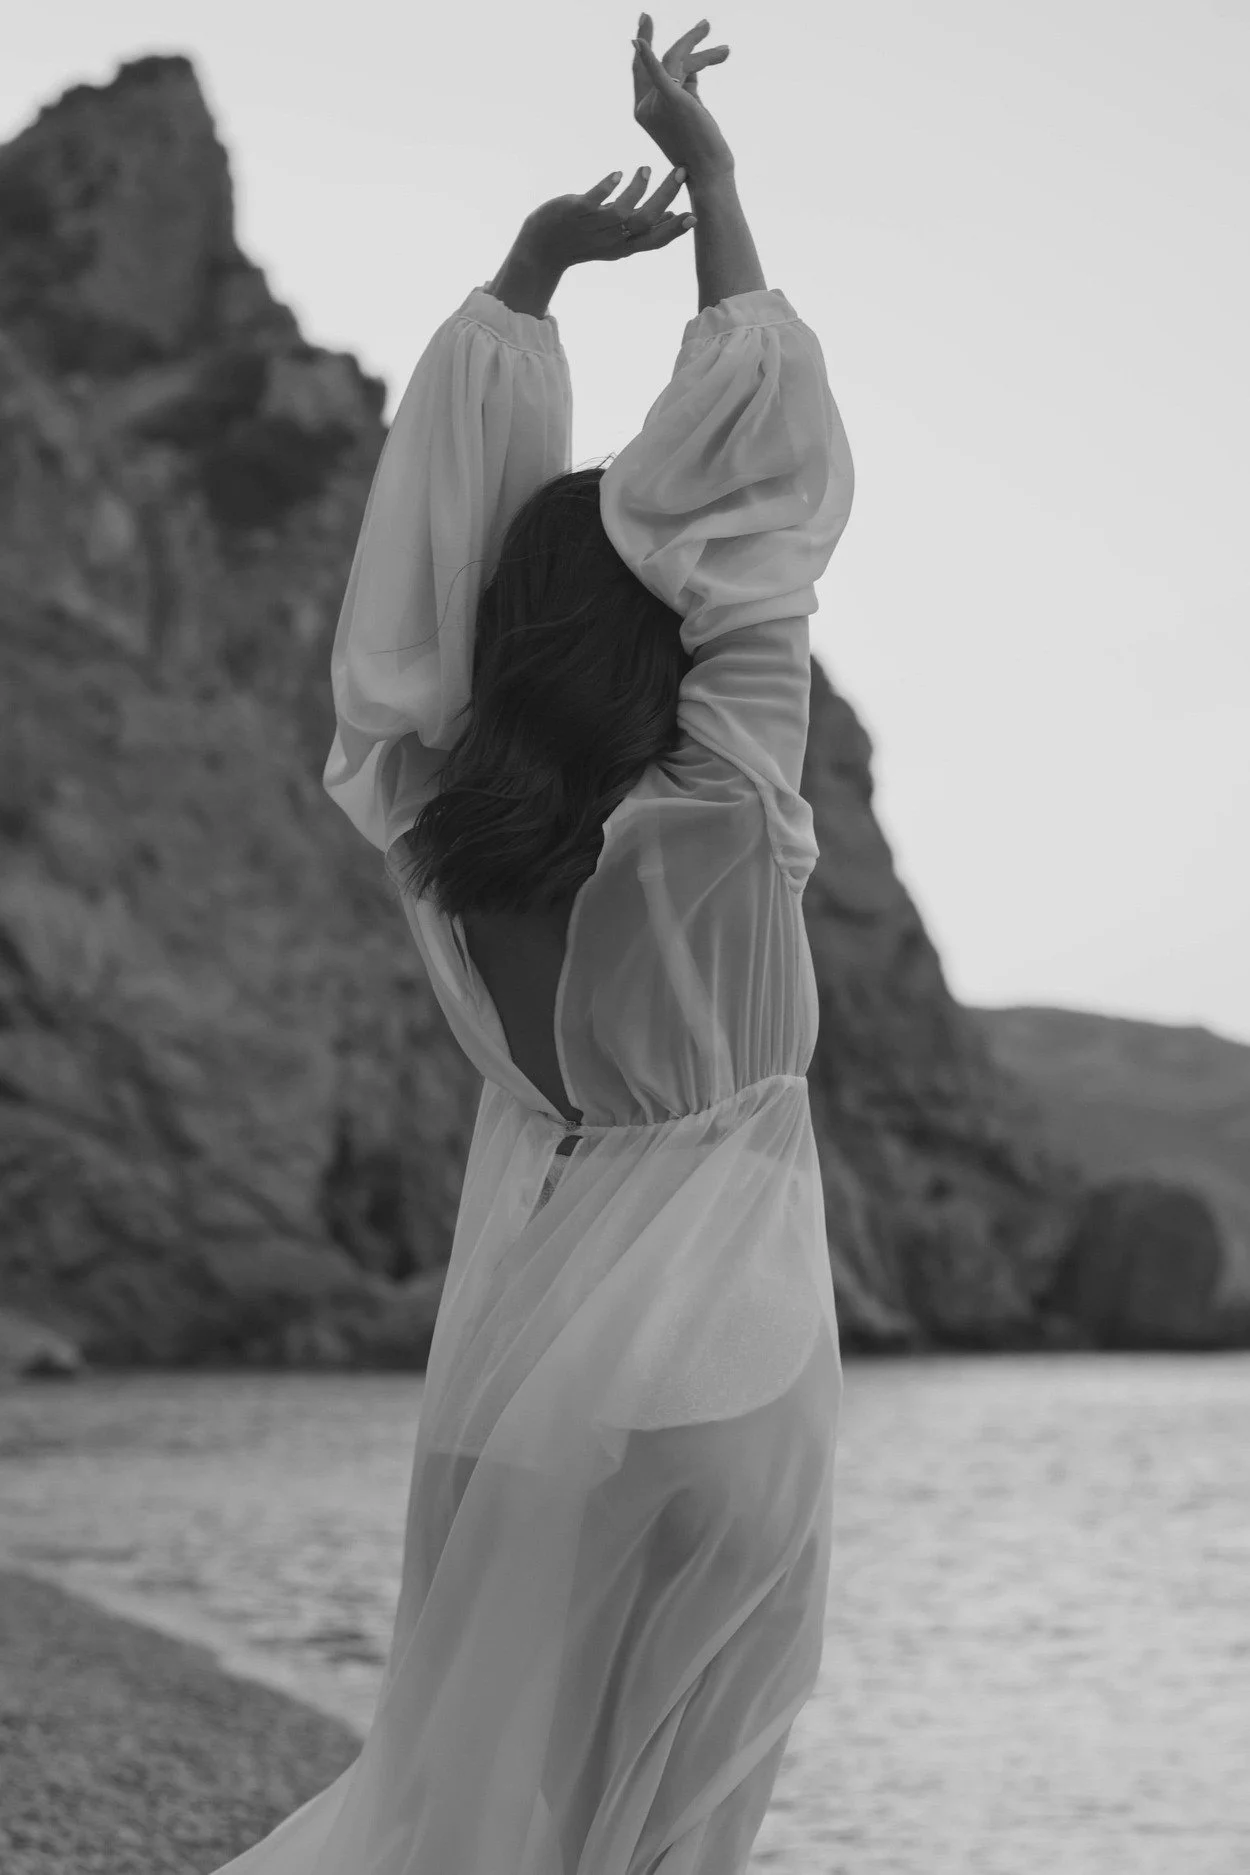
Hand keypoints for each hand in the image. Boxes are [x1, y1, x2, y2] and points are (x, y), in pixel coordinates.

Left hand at [522, 165, 695, 269]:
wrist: (542, 248)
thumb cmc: (581, 239)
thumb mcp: (614, 239)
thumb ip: (640, 226)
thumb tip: (669, 214)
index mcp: (623, 247)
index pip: (654, 241)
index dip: (675, 230)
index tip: (694, 216)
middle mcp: (611, 240)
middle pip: (645, 221)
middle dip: (665, 196)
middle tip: (680, 171)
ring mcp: (593, 227)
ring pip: (624, 211)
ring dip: (639, 188)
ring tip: (646, 168)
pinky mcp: (575, 212)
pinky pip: (595, 199)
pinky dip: (608, 186)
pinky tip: (617, 172)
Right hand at [631, 13, 734, 185]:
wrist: (708, 171)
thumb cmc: (702, 146)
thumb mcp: (690, 111)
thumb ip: (686, 87)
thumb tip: (693, 69)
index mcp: (645, 111)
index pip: (645, 70)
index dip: (644, 46)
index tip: (645, 21)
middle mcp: (645, 107)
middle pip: (668, 61)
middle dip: (688, 42)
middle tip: (705, 24)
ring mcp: (656, 103)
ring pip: (678, 61)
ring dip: (705, 54)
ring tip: (727, 51)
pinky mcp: (672, 99)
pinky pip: (660, 72)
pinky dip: (649, 57)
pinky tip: (640, 41)